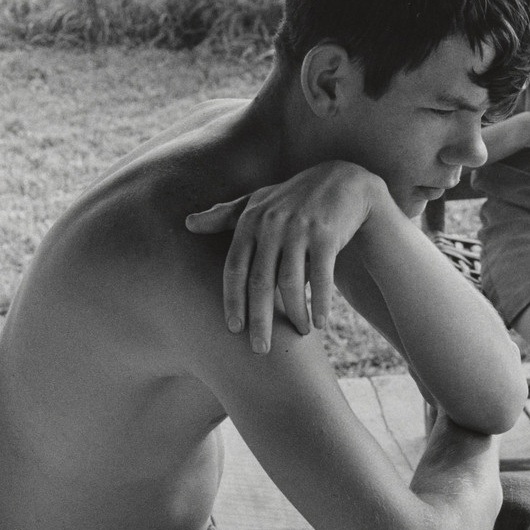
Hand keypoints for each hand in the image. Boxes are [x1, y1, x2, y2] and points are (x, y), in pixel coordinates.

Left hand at [185, 161, 378, 351]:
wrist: (342, 180)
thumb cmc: (293, 198)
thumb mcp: (258, 202)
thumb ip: (224, 216)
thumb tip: (187, 223)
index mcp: (251, 220)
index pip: (235, 268)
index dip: (233, 300)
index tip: (234, 329)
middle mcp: (272, 223)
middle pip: (260, 281)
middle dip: (260, 319)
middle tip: (260, 349)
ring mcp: (300, 228)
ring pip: (291, 282)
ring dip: (296, 313)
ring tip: (301, 333)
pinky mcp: (327, 234)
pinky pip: (321, 275)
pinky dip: (320, 301)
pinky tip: (320, 322)